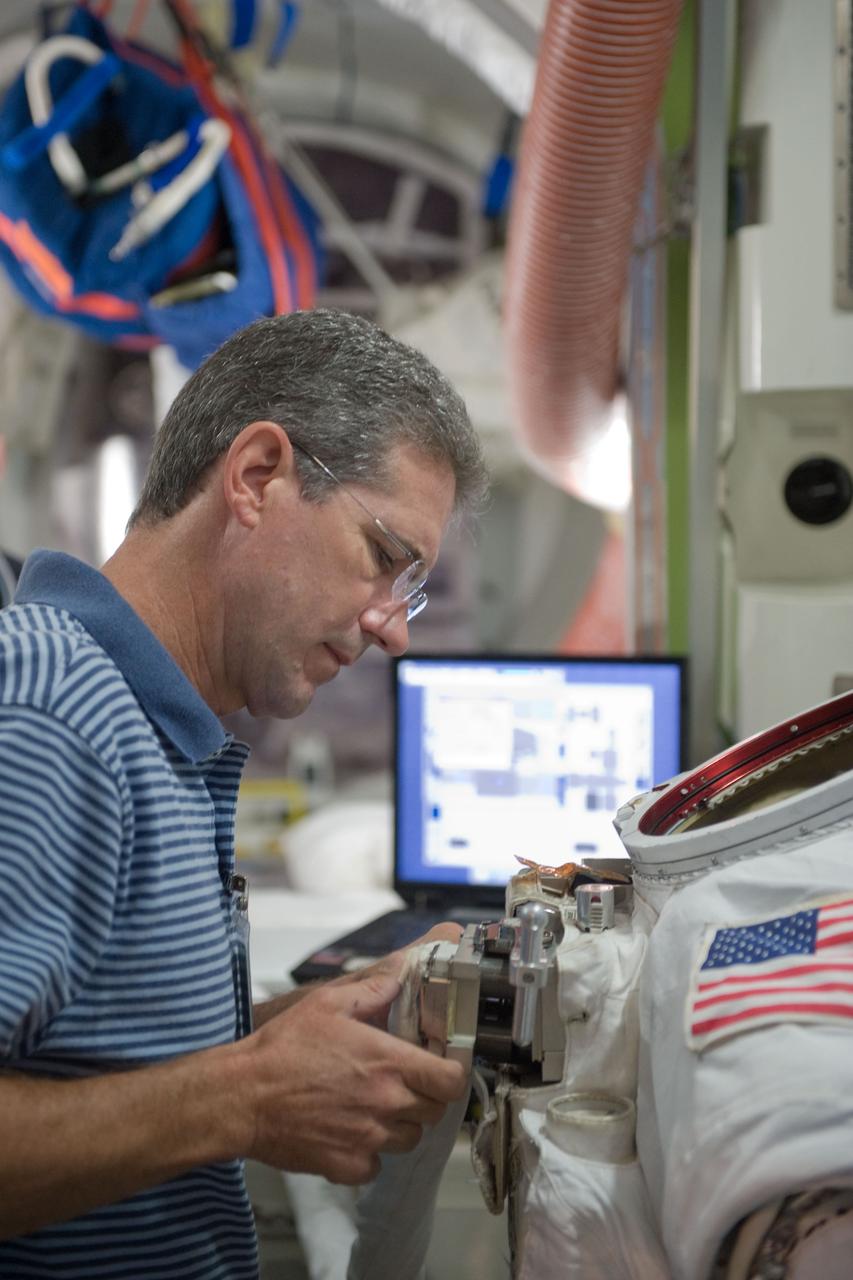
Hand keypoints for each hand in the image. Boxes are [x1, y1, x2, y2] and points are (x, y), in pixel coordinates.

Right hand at [242, 969, 466, 1184]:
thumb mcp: (327, 1003)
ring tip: (372, 1107)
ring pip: (408, 1139)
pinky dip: (369, 1153)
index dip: (451, 1075)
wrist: (242, 1096)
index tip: (441, 1070)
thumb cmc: (282, 1048)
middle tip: (401, 1084)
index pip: (450, 1081)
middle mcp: (385, 1103)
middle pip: (434, 1112)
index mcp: (388, 1062)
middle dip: (424, 1098)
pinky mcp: (347, 1166)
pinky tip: (349, 1131)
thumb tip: (398, 977)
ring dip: (399, 1125)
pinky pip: (376, 1165)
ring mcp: (368, 1139)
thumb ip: (371, 991)